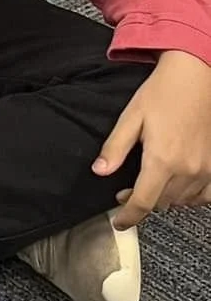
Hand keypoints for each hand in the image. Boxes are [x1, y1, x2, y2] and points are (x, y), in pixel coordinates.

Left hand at [95, 51, 210, 227]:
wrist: (194, 78)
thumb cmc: (161, 94)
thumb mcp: (131, 117)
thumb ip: (115, 148)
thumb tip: (99, 171)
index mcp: (162, 159)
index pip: (143, 202)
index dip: (128, 216)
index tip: (118, 222)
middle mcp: (187, 170)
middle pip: (161, 203)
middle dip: (141, 202)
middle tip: (124, 192)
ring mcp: (205, 171)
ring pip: (181, 201)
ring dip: (162, 198)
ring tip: (147, 184)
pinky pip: (202, 197)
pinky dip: (187, 197)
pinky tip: (176, 186)